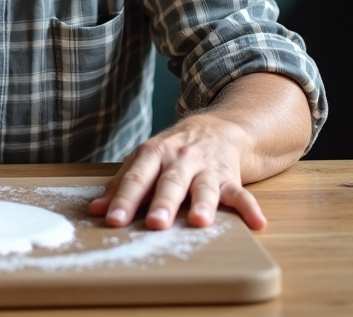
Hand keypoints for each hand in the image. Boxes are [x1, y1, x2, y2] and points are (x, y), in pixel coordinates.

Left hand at [88, 112, 267, 230]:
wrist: (217, 128)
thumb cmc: (172, 150)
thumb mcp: (144, 159)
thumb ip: (121, 184)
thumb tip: (95, 210)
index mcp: (155, 153)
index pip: (137, 178)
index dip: (124, 199)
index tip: (114, 220)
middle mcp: (181, 159)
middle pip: (171, 182)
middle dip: (163, 203)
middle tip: (155, 223)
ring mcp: (207, 168)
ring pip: (204, 186)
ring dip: (203, 203)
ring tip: (200, 220)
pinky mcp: (230, 177)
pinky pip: (241, 193)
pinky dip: (250, 208)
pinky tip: (257, 223)